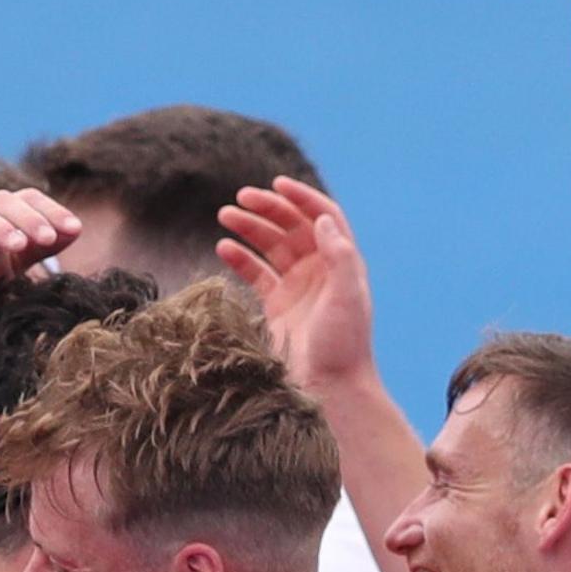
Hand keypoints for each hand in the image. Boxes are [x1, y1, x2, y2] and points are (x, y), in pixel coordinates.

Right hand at [216, 177, 374, 391]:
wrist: (329, 387)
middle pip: (292, 226)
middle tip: (241, 198)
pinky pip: (256, 273)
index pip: (322, 217)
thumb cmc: (343, 343)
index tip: (276, 184)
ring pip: (270, 246)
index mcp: (340, 262)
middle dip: (268, 208)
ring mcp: (297, 286)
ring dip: (249, 228)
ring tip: (225, 215)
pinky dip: (240, 258)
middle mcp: (319, 269)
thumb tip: (322, 219)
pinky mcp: (277, 305)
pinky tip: (222, 248)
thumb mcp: (348, 295)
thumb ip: (339, 255)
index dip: (302, 197)